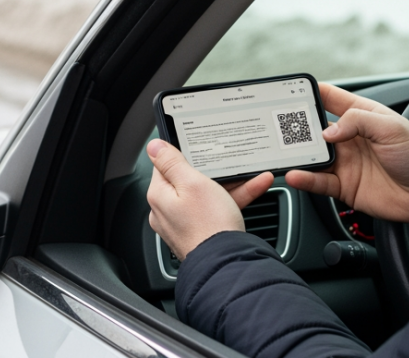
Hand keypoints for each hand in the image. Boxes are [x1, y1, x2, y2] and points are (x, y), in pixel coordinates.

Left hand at [145, 139, 273, 259]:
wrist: (227, 263)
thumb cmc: (208, 225)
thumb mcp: (192, 183)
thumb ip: (172, 162)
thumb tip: (154, 146)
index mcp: (159, 195)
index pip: (164, 164)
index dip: (182, 152)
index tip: (198, 145)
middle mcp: (167, 210)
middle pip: (188, 179)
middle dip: (212, 169)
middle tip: (227, 159)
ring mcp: (184, 223)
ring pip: (206, 194)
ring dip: (229, 183)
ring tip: (250, 172)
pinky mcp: (201, 232)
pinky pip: (216, 208)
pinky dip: (233, 198)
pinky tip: (254, 187)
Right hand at [284, 83, 408, 231]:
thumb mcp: (391, 128)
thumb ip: (357, 122)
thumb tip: (327, 132)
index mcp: (361, 116)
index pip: (329, 98)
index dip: (309, 93)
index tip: (287, 91)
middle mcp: (350, 138)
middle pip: (314, 129)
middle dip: (295, 126)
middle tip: (275, 125)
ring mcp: (346, 163)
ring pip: (312, 156)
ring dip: (297, 154)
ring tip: (280, 152)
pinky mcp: (345, 187)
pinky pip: (319, 182)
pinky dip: (305, 179)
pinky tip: (296, 175)